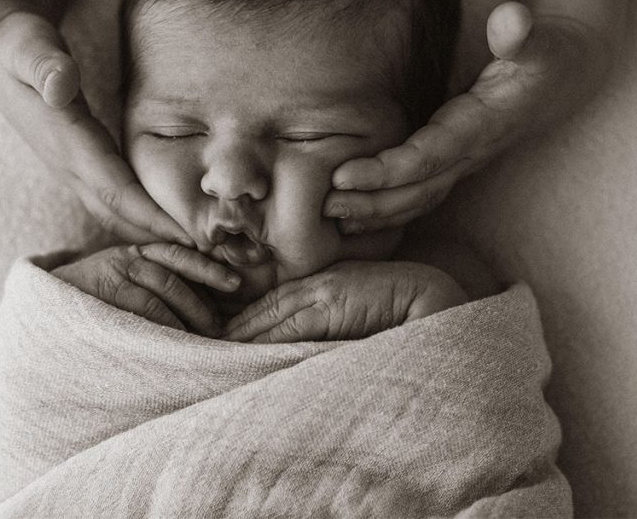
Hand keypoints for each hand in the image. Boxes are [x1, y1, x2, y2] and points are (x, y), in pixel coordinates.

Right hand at [0, 4, 192, 246]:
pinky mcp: (78, 164)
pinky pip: (113, 201)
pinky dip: (142, 218)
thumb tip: (59, 86)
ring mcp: (71, 168)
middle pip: (120, 215)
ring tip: (201, 254)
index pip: (115, 192)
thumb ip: (43, 64)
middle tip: (212, 259)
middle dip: (161, 239)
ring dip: (153, 235)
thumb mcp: (25, 44)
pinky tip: (171, 228)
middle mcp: (68, 165)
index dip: (153, 218)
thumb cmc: (15, 42)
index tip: (192, 240)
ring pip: (116, 214)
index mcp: (65, 142)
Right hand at [52, 243, 241, 336]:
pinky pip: (138, 315)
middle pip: (173, 275)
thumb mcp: (123, 280)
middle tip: (220, 327)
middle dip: (202, 302)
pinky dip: (161, 330)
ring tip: (203, 339)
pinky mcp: (99, 302)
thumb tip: (205, 305)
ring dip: (185, 319)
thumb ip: (154, 282)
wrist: (42, 308)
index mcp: (136, 252)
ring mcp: (109, 278)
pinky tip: (174, 344)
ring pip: (158, 297)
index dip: (209, 268)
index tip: (235, 284)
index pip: (179, 255)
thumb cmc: (95, 299)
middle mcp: (124, 260)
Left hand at [222, 261, 466, 342]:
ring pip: (271, 315)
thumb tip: (305, 350)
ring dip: (241, 334)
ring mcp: (323, 293)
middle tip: (205, 343)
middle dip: (235, 325)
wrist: (432, 298)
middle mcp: (318, 286)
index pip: (275, 304)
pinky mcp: (330, 304)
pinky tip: (242, 347)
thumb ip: (334, 324)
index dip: (248, 320)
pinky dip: (263, 336)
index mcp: (326, 286)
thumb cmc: (404, 312)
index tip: (225, 335)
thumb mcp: (361, 315)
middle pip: (266, 307)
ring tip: (215, 350)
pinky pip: (288, 323)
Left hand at [324, 1, 608, 233]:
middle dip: (371, 201)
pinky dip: (388, 210)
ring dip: (375, 211)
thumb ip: (522, 34)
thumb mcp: (541, 41)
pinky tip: (354, 215)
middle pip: (417, 189)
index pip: (429, 156)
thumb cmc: (548, 55)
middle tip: (323, 203)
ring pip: (417, 199)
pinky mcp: (455, 162)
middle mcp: (471, 152)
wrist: (566, 79)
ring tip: (330, 215)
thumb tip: (511, 19)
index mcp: (482, 126)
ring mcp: (463, 162)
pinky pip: (420, 195)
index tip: (343, 174)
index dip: (388, 171)